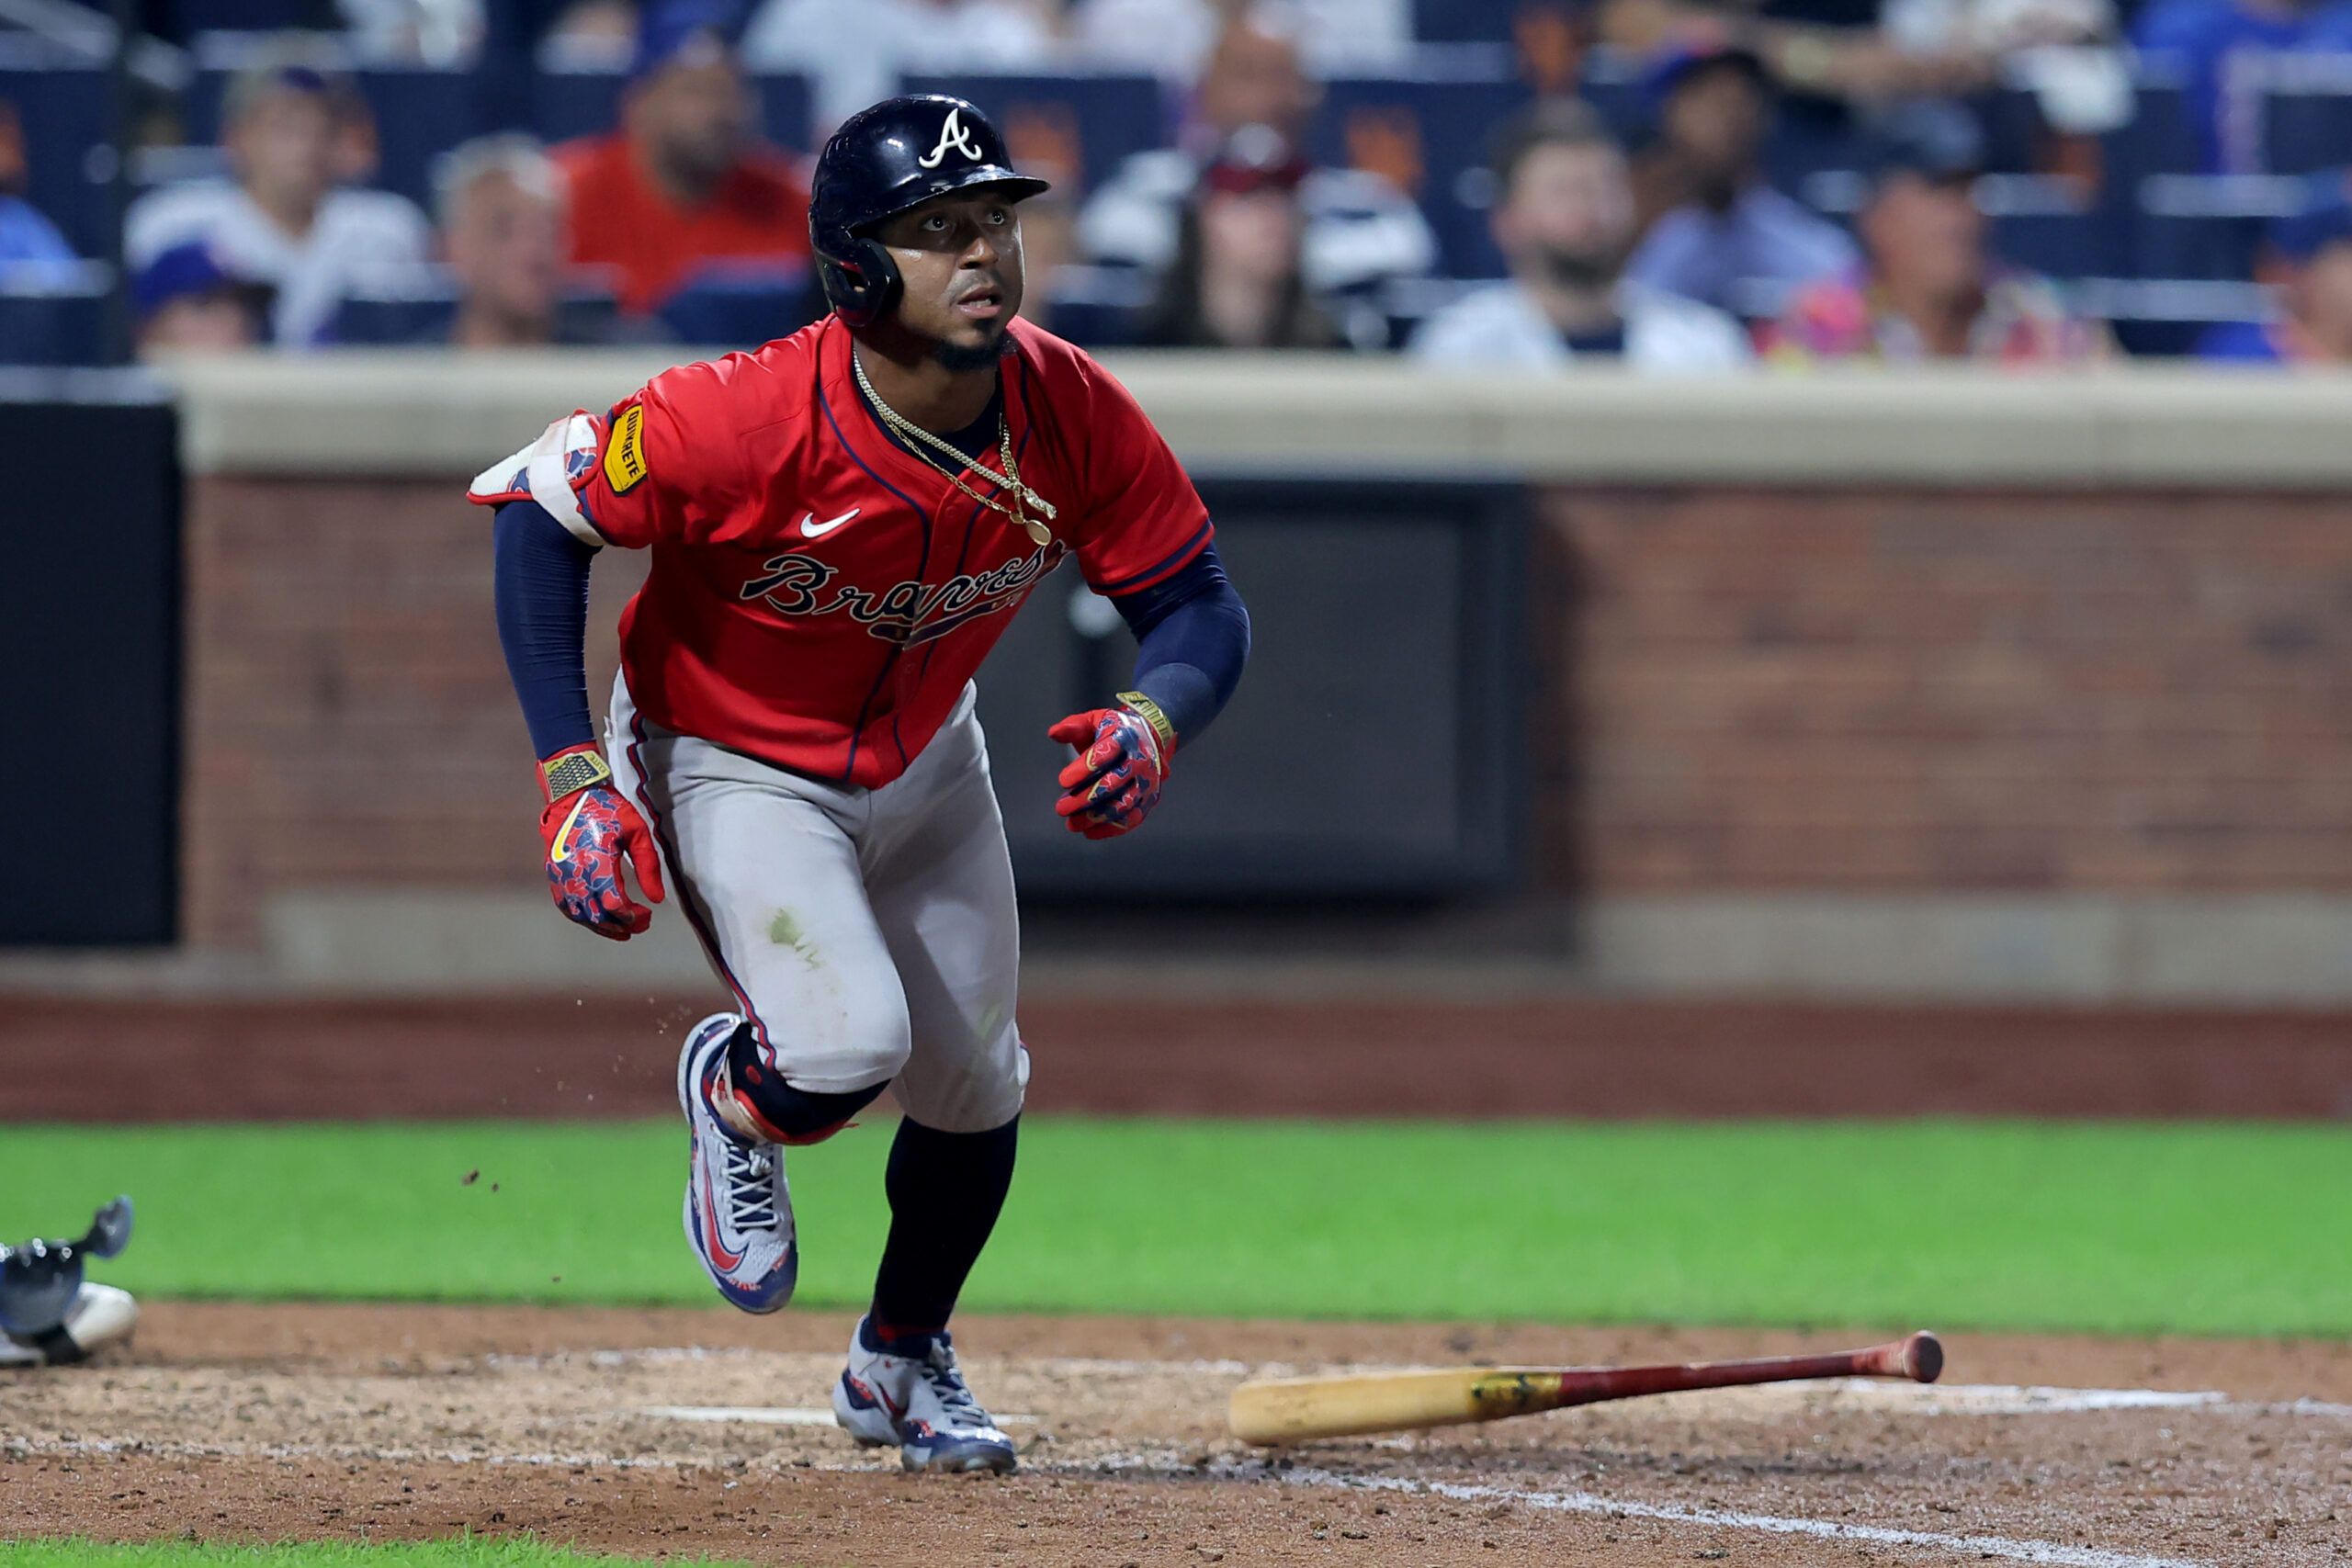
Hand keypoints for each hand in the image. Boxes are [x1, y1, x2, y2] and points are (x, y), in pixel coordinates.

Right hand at [538, 756, 665, 938]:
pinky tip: (598, 919)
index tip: (647, 915)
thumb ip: (648, 866)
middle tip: (639, 925)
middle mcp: (576, 871)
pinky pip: (566, 906)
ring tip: (621, 929)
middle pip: (597, 914)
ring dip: (602, 927)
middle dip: (621, 926)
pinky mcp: (553, 875)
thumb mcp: (637, 831)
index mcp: (597, 859)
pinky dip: (582, 917)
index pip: (613, 903)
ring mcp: (561, 875)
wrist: (572, 794)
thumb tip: (656, 899)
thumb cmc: (607, 809)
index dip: (632, 917)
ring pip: (580, 915)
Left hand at [1047, 706, 1169, 839]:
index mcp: (1125, 736)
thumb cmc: (1115, 731)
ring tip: (1073, 823)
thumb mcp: (1094, 721)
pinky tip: (1090, 831)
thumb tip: (1054, 733)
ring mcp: (1146, 781)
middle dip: (1085, 798)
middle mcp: (1140, 759)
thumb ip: (1073, 727)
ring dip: (1096, 817)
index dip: (1083, 769)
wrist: (1150, 737)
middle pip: (1113, 782)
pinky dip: (1111, 828)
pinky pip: (1132, 818)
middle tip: (1062, 807)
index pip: (1105, 753)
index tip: (1064, 781)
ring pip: (1123, 804)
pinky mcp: (1149, 798)